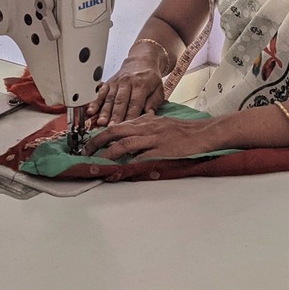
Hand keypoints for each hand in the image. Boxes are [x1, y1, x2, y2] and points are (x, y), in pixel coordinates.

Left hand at [83, 113, 213, 160]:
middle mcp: (146, 127)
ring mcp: (153, 139)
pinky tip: (120, 169)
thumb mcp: (160, 123)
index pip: (118, 125)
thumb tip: (128, 135)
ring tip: (97, 162)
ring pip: (125, 143)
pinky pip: (141, 156)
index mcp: (144, 120)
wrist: (203, 133)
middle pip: (115, 131)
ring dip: (108, 153)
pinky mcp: (161, 151)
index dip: (101, 134)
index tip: (90, 143)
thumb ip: (144, 128)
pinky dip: (128, 163)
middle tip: (85, 152)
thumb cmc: (183, 130)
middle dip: (97, 142)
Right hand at [86, 57, 164, 125]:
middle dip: (115, 116)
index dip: (130, 116)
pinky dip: (95, 102)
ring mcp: (116, 82)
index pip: (135, 103)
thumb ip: (154, 103)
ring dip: (104, 111)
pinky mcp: (108, 83)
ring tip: (101, 123)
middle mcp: (127, 82)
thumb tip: (149, 115)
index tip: (127, 128)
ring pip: (109, 98)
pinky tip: (90, 111)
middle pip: (120, 101)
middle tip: (111, 128)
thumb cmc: (150, 78)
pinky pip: (101, 93)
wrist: (141, 61)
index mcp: (141, 84)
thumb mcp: (158, 89)